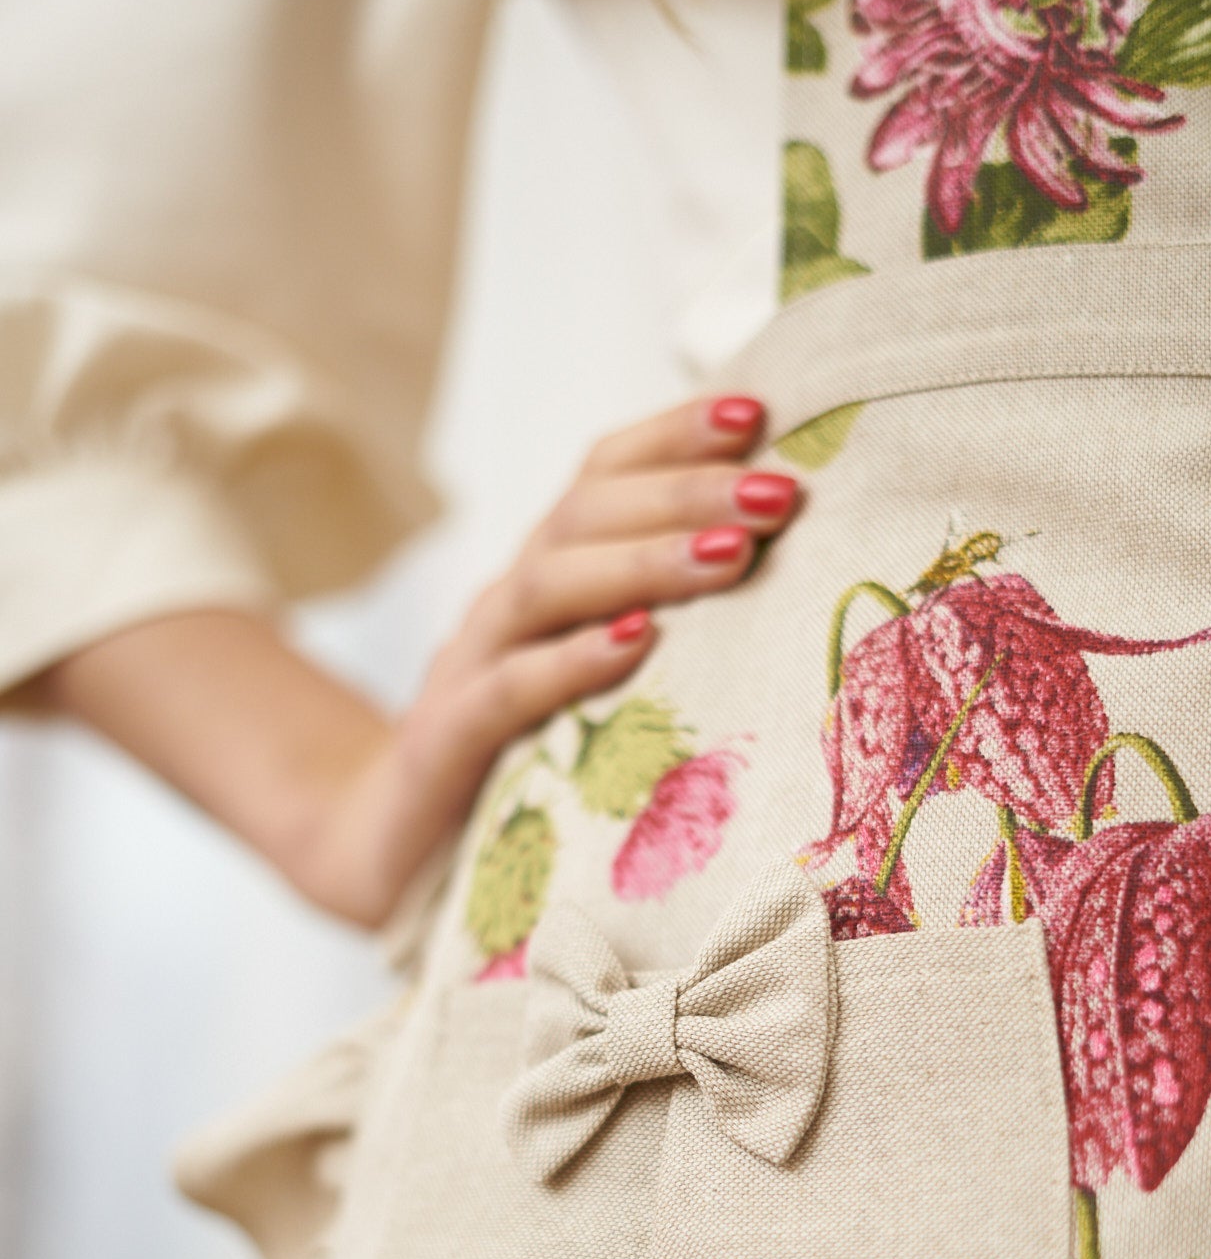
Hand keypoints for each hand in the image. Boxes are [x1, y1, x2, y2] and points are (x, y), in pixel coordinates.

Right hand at [295, 394, 798, 922]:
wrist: (387, 844)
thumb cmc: (518, 757)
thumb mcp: (588, 681)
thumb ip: (652, 623)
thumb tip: (767, 574)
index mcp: (542, 579)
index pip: (599, 478)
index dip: (670, 436)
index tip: (758, 414)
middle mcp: (505, 606)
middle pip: (584, 517)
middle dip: (684, 492)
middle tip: (776, 491)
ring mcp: (469, 668)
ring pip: (548, 587)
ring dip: (645, 561)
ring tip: (732, 551)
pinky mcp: (449, 743)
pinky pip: (507, 691)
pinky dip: (571, 662)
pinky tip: (636, 644)